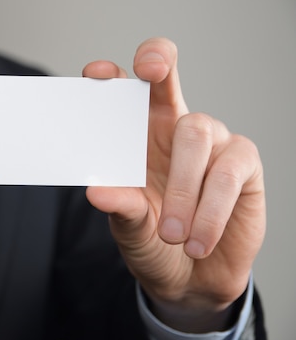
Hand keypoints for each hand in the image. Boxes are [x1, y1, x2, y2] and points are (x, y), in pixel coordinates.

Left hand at [83, 38, 265, 332]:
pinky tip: (198, 241)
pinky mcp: (243, 163)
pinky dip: (210, 210)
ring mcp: (210, 141)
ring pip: (195, 133)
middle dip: (158, 61)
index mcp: (136, 135)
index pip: (124, 94)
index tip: (97, 74)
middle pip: (166, 77)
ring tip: (172, 236)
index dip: (112, 76)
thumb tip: (96, 191)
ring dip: (182, 189)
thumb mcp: (129, 226)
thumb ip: (120, 206)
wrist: (191, 278)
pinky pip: (228, 172)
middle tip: (150, 67)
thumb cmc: (153, 239)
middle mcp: (172, 128)